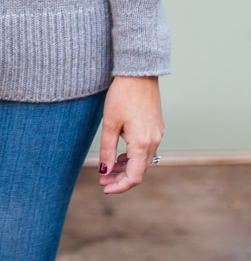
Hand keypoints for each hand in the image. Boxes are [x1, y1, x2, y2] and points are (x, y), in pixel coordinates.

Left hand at [98, 75, 163, 193]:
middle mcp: (154, 141)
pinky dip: (134, 155)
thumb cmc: (122, 95)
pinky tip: (121, 153)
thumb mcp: (110, 123)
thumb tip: (105, 170)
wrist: (138, 72)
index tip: (104, 188)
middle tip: (102, 178)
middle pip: (139, 171)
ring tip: (109, 166)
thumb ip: (107, 150)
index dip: (119, 186)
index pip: (134, 177)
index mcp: (143, 143)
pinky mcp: (157, 127)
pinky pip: (147, 149)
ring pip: (143, 160)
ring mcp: (158, 134)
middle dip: (120, 177)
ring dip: (127, 167)